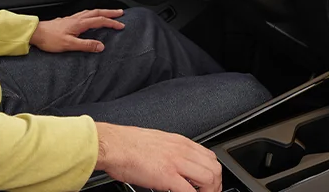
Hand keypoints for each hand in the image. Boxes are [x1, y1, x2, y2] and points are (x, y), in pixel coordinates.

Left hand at [29, 9, 124, 52]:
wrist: (36, 34)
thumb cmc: (50, 39)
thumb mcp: (69, 45)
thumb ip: (86, 45)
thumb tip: (101, 46)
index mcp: (79, 23)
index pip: (100, 21)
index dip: (112, 22)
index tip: (121, 25)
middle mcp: (77, 19)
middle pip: (97, 12)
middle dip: (110, 12)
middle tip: (120, 13)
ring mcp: (72, 19)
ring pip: (90, 12)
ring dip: (102, 12)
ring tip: (109, 13)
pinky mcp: (68, 21)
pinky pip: (84, 14)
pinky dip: (92, 14)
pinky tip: (90, 17)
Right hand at [95, 122, 221, 191]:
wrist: (113, 145)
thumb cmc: (127, 144)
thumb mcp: (157, 142)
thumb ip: (170, 152)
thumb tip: (176, 165)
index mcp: (180, 142)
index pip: (209, 156)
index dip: (213, 173)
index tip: (210, 183)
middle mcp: (182, 150)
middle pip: (214, 168)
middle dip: (216, 185)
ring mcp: (176, 163)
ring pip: (209, 178)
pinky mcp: (167, 176)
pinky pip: (189, 191)